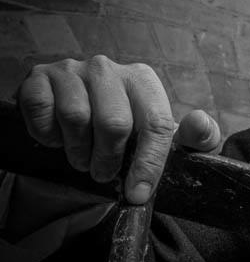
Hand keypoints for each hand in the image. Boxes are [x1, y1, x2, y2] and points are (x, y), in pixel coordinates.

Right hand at [17, 56, 220, 203]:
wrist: (79, 109)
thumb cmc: (129, 127)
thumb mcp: (169, 136)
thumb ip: (198, 136)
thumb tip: (200, 122)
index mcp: (142, 80)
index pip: (155, 124)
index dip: (149, 164)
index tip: (137, 194)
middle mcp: (107, 68)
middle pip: (114, 124)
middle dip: (108, 160)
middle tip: (103, 173)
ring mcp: (71, 69)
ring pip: (75, 118)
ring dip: (77, 150)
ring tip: (81, 156)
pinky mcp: (38, 77)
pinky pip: (40, 110)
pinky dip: (47, 134)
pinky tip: (57, 135)